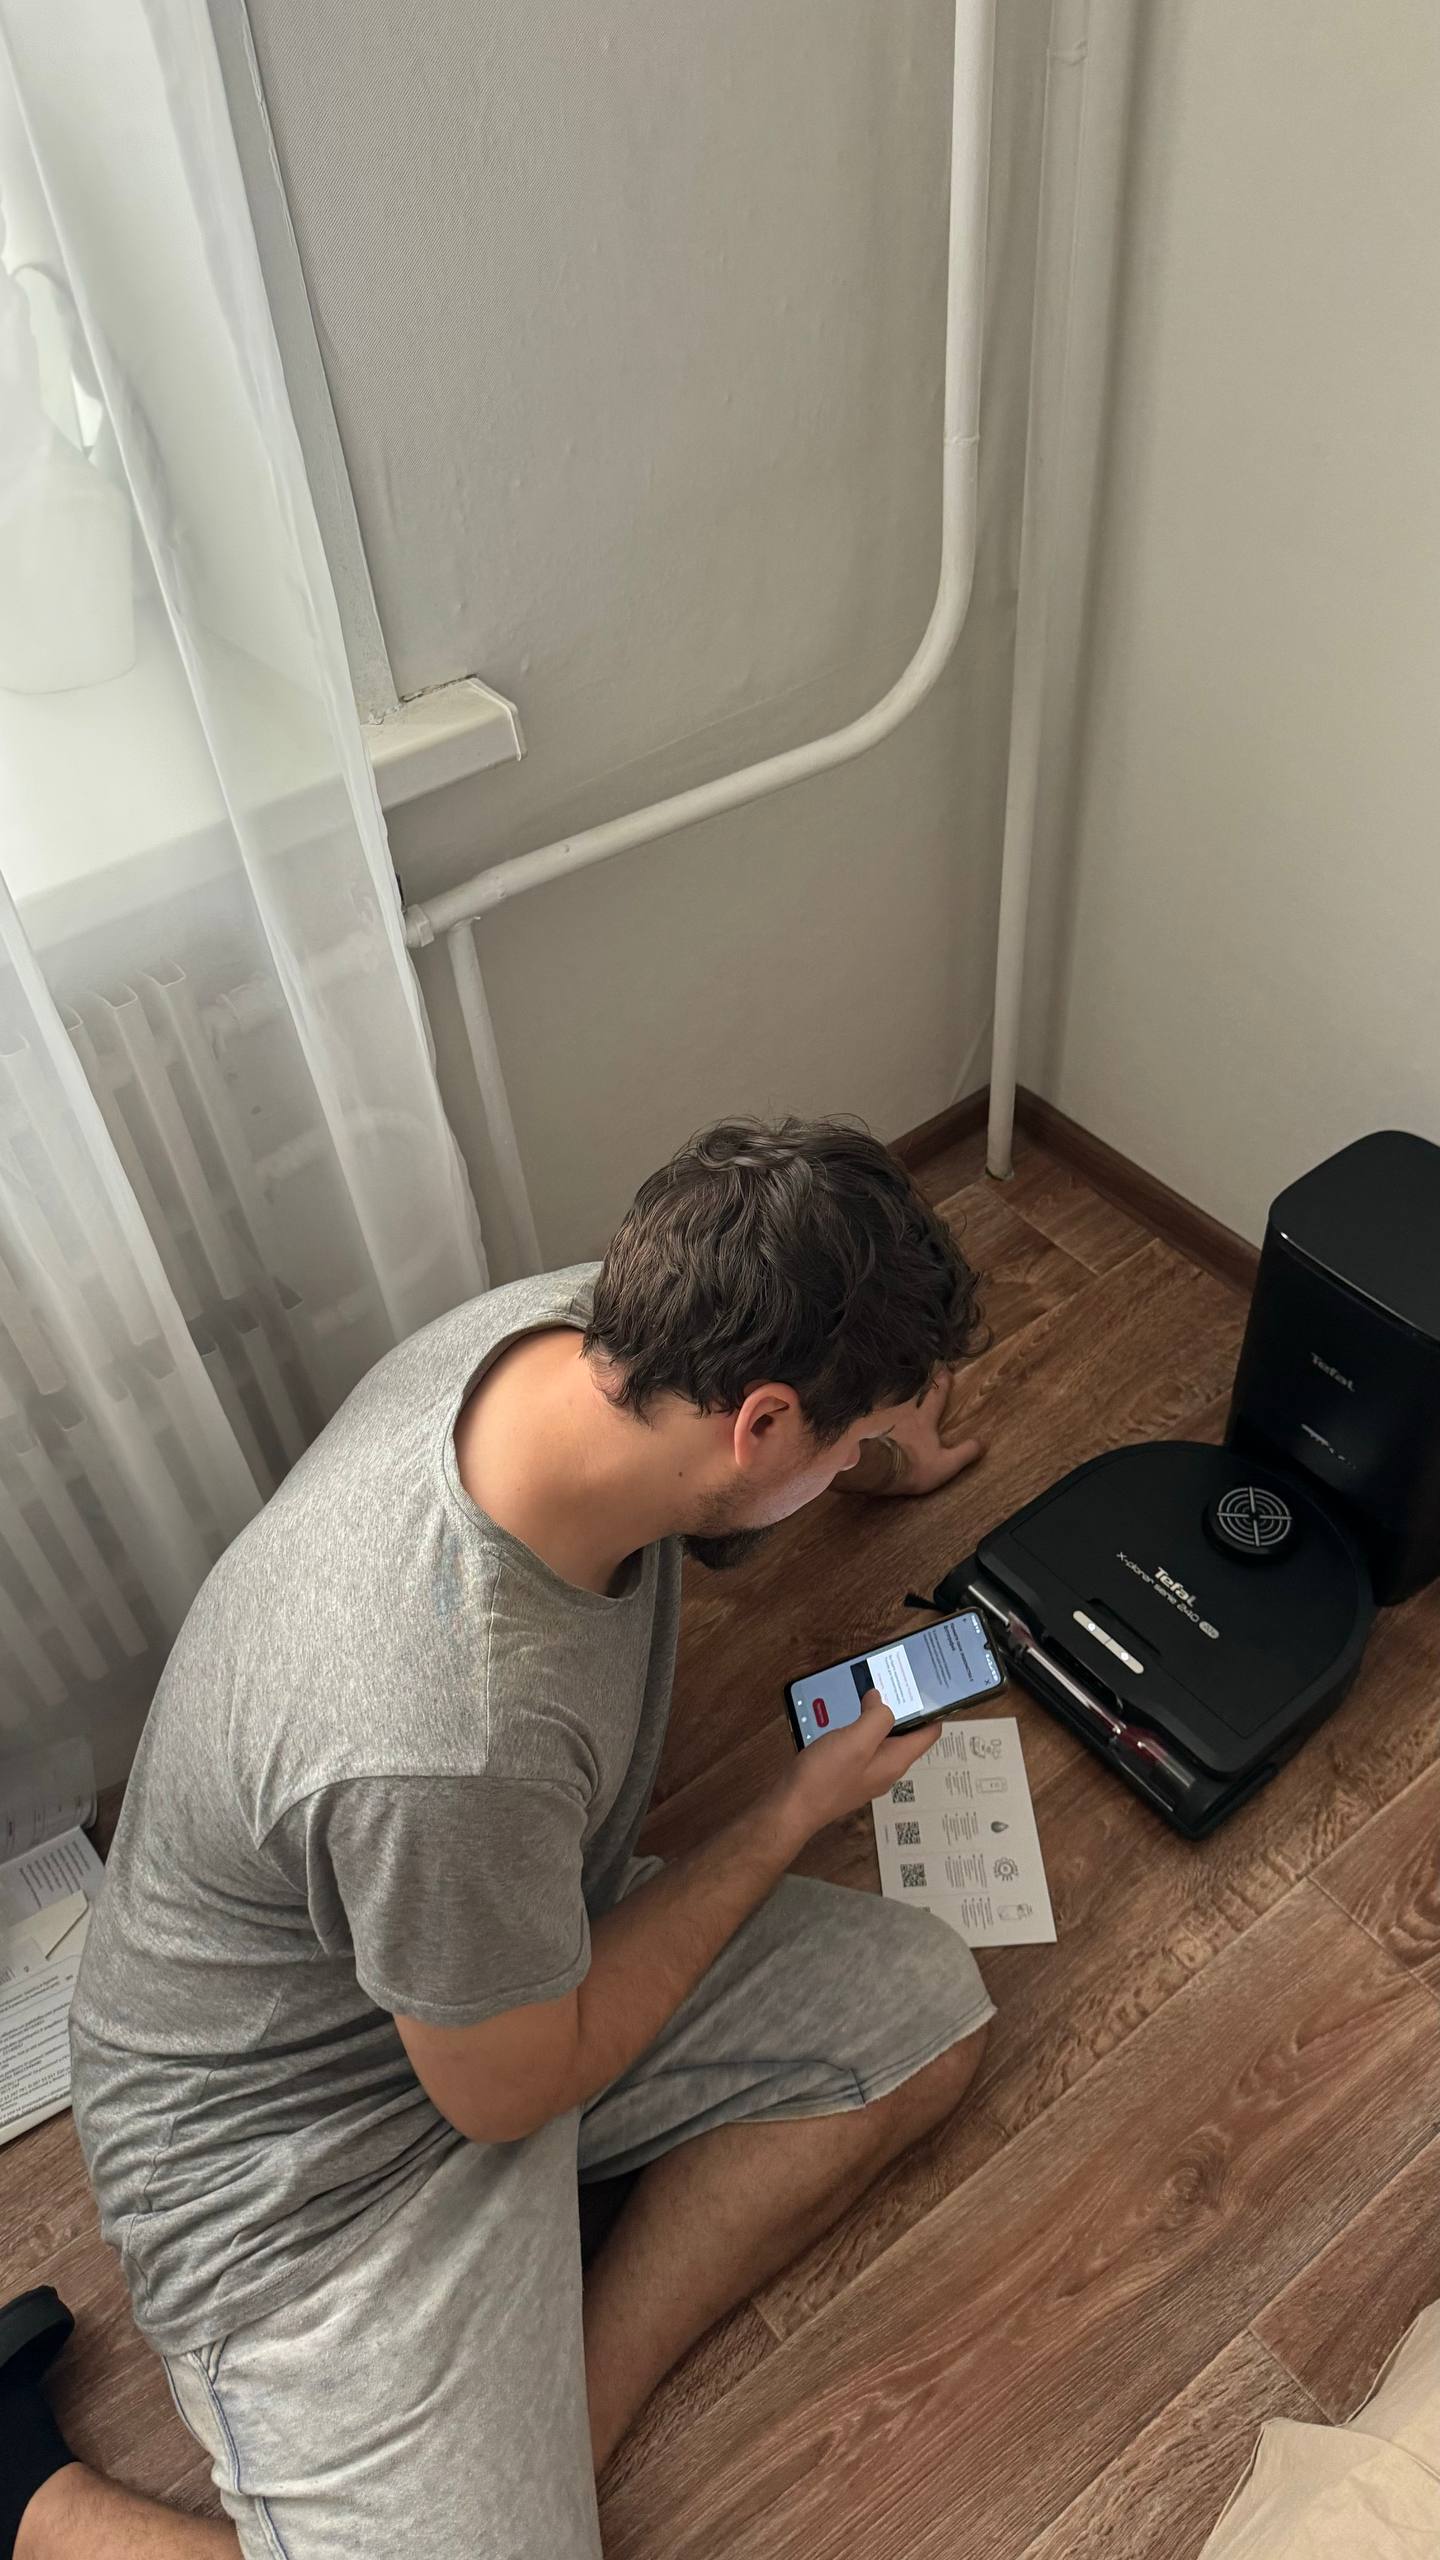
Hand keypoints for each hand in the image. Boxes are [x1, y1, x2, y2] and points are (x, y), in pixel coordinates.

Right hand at [774, 1691, 939, 1845]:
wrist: (792, 1806)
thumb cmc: (824, 1778)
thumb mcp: (856, 1741)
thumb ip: (877, 1717)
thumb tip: (881, 1700)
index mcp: (895, 1761)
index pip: (929, 1734)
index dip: (933, 1710)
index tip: (926, 1687)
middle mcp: (885, 1768)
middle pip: (907, 1735)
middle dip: (904, 1709)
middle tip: (895, 1682)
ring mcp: (866, 1772)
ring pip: (882, 1738)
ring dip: (879, 1716)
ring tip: (870, 1693)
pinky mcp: (848, 1772)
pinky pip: (862, 1745)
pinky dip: (860, 1727)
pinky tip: (847, 1717)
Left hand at [837, 1367, 985, 1499]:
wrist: (874, 1470)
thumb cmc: (913, 1467)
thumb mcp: (945, 1465)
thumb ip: (965, 1453)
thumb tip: (983, 1442)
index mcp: (923, 1419)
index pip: (936, 1396)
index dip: (943, 1383)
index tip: (946, 1369)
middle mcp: (902, 1413)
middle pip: (911, 1395)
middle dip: (917, 1387)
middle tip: (919, 1377)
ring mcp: (881, 1418)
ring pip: (889, 1404)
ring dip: (892, 1401)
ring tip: (892, 1402)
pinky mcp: (864, 1426)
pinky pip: (870, 1416)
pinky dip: (871, 1416)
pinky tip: (868, 1420)